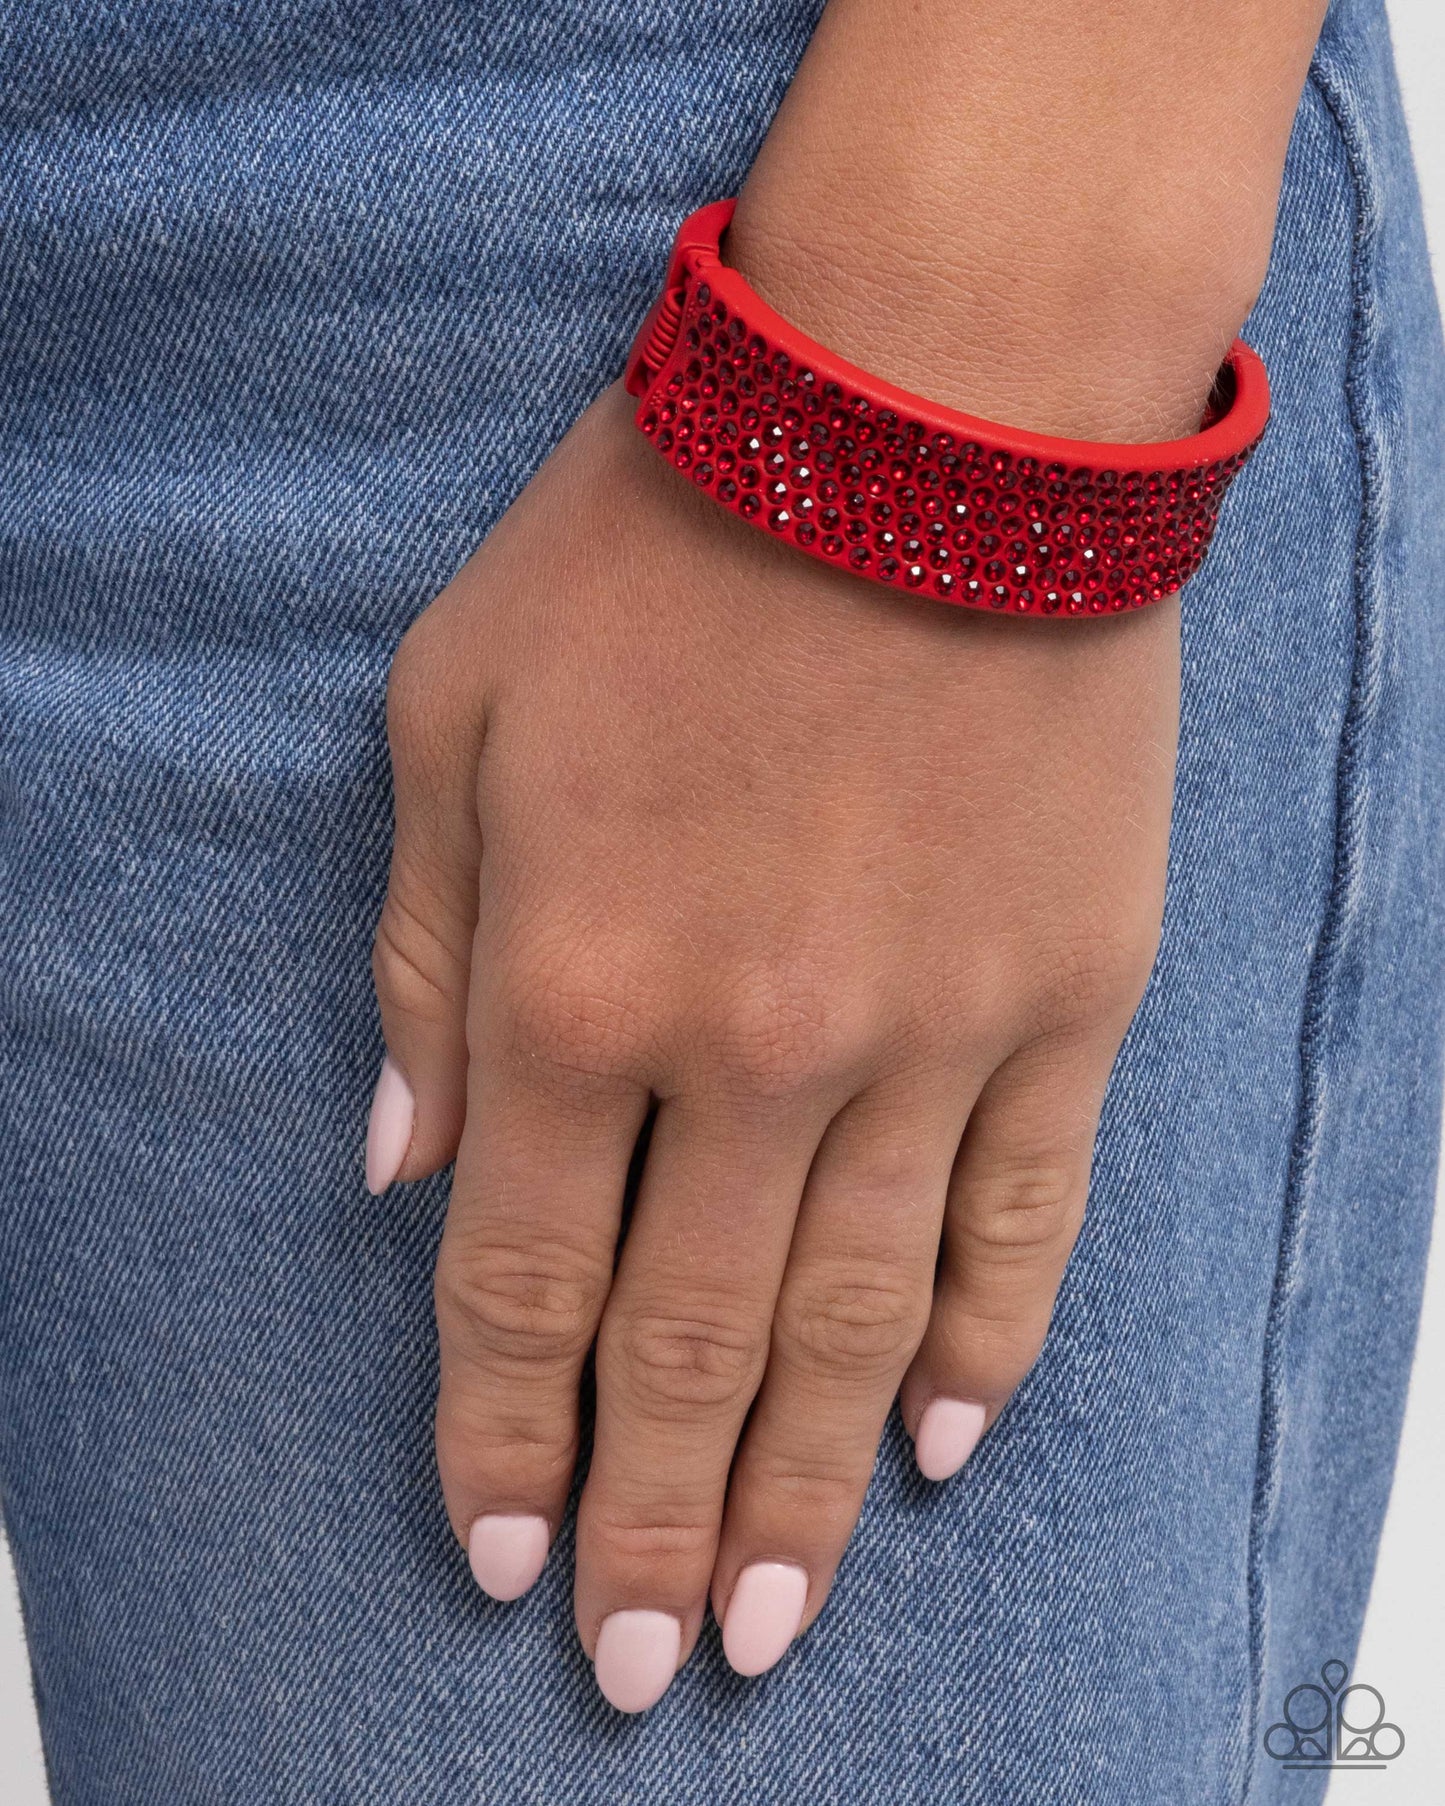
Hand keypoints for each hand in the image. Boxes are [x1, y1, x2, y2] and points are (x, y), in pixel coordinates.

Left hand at [368, 377, 1178, 1709]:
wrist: (928, 416)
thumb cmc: (666, 541)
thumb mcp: (458, 714)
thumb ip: (423, 957)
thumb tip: (398, 1164)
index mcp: (578, 982)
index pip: (524, 1284)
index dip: (504, 1440)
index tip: (501, 1559)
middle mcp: (755, 1049)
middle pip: (688, 1351)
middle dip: (647, 1526)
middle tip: (641, 1670)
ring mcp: (932, 1033)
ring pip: (855, 1327)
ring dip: (800, 1494)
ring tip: (767, 1625)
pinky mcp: (1069, 997)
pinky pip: (1024, 1221)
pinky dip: (980, 1351)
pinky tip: (935, 1450)